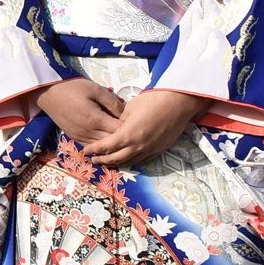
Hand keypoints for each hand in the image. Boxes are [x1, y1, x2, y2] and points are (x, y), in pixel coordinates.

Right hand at [36, 78, 124, 145]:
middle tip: (132, 132)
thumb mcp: (94, 89)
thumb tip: (126, 112)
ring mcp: (81, 137)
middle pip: (112, 143)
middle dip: (123, 139)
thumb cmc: (72, 88)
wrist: (48, 94)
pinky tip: (107, 142)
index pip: (119, 131)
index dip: (129, 129)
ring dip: (113, 145)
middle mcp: (89, 133)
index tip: (135, 123)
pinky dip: (101, 147)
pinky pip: (92, 148)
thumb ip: (112, 101)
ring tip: (122, 139)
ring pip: (102, 148)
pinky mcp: (75, 138)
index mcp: (96, 120)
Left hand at [89, 88, 207, 168]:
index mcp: (128, 135)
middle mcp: (138, 146)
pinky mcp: (159, 150)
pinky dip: (132, 162)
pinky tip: (127, 160)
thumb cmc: (152, 101)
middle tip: (94, 160)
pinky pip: (142, 161)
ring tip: (108, 163)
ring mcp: (149, 150)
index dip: (94, 150)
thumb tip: (116, 128)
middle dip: (103, 160)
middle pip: (116, 159)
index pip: (106, 147)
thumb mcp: (129, 108)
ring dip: (117, 163)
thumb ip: (120, 122)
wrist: (177, 103)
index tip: (86, 151)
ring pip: (129, 162)